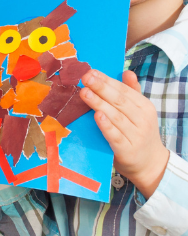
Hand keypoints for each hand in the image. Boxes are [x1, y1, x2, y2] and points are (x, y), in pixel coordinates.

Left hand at [80, 70, 168, 197]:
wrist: (150, 164)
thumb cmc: (139, 133)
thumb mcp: (140, 112)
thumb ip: (132, 92)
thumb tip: (127, 72)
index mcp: (144, 107)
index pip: (124, 90)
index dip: (107, 80)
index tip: (91, 72)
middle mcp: (142, 120)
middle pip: (119, 101)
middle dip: (101, 88)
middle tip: (85, 78)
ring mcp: (135, 135)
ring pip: (115, 116)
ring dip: (99, 103)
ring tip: (84, 93)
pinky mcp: (127, 150)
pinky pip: (115, 136)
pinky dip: (106, 125)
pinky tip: (97, 115)